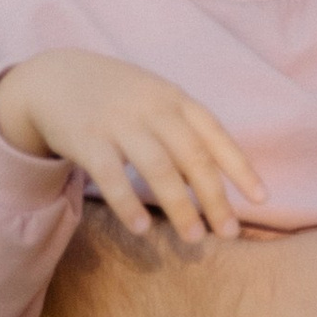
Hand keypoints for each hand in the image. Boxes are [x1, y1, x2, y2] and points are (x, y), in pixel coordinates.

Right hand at [0, 50, 262, 243]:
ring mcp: (119, 122)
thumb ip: (184, 133)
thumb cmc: (118, 98)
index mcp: (175, 100)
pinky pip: (112, 175)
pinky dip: (128, 203)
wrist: (55, 77)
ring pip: (158, 168)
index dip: (240, 167)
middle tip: (229, 232)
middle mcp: (152, 108)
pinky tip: (142, 229)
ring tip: (194, 239)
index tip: (261, 200)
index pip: (216, 135)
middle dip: (214, 197)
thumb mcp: (155, 100)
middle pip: (193, 156)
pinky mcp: (87, 139)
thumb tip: (214, 183)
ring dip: (179, 206)